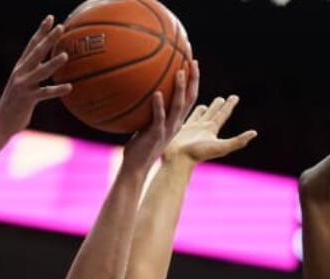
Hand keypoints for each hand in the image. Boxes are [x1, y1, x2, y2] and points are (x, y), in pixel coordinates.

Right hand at [0, 17, 71, 134]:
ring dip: (53, 62)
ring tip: (66, 55)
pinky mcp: (27, 99)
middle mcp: (20, 73)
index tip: (50, 18)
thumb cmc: (14, 106)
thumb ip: (32, 76)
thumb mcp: (22, 86)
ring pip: (41, 71)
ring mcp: (23, 86)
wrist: (0, 123)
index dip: (41, 31)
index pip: (32, 45)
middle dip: (48, 39)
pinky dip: (57, 90)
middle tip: (61, 27)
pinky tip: (69, 87)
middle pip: (36, 52)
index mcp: (20, 68)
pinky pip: (44, 93)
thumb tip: (46, 69)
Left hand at [121, 61, 198, 175]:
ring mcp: (167, 129)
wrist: (136, 167)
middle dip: (193, 79)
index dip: (193, 80)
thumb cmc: (139, 146)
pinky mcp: (156, 135)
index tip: (192, 62)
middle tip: (193, 60)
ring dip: (179, 89)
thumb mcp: (146, 124)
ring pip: (178, 106)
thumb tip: (142, 93)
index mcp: (176, 121)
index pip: (189, 97)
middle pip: (190, 98)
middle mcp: (175, 124)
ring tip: (180, 72)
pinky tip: (156, 94)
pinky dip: (158, 106)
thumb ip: (148, 110)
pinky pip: (159, 118)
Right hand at [167, 86, 258, 165]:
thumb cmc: (197, 154)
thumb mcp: (221, 147)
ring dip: (201, 110)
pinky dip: (184, 113)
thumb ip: (237, 140)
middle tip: (221, 98)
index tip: (235, 97)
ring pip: (197, 116)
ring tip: (203, 105)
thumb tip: (254, 133)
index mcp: (211, 129)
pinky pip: (183, 118)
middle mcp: (202, 129)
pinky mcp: (178, 131)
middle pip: (212, 113)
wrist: (177, 160)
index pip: (223, 114)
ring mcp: (189, 130)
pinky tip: (182, 112)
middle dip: (217, 105)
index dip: (229, 106)